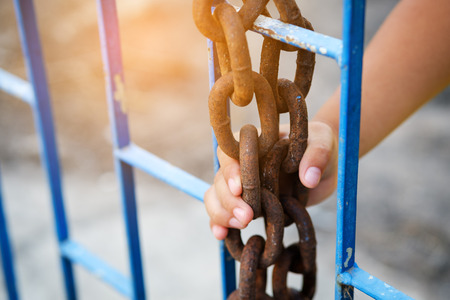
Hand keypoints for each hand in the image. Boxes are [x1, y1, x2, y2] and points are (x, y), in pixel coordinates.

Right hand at [204, 121, 337, 239]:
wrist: (323, 166)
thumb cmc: (319, 146)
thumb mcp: (323, 143)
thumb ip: (317, 155)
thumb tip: (309, 178)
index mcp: (254, 144)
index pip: (229, 153)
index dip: (230, 170)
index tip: (240, 188)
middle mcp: (241, 164)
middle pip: (219, 180)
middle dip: (229, 200)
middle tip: (248, 217)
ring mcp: (241, 186)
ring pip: (215, 197)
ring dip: (222, 213)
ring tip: (242, 225)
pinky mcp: (245, 204)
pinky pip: (222, 213)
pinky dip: (218, 224)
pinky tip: (222, 235)